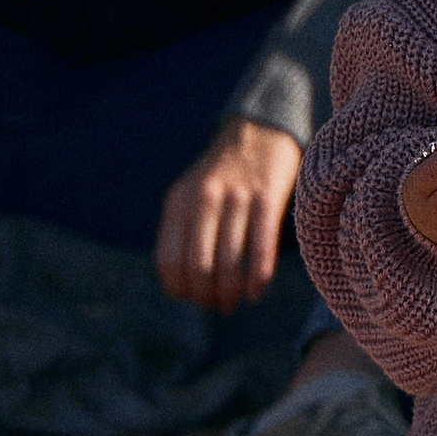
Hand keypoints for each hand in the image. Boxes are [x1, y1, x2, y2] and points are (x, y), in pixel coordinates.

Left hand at [155, 117, 303, 312]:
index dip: (179, 289)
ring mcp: (236, 197)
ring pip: (229, 261)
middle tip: (218, 306)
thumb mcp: (191, 192)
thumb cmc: (224, 173)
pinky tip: (257, 292)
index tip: (192, 298)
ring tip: (235, 303)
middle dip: (207, 297)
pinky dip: (258, 278)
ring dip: (231, 293)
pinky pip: (261, 247)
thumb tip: (183, 285)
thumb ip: (184, 229)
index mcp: (180, 200)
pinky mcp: (268, 196)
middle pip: (198, 266)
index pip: (169, 260)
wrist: (260, 128)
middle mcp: (204, 198)